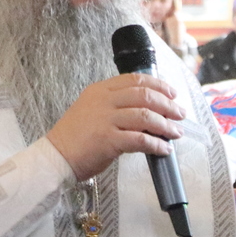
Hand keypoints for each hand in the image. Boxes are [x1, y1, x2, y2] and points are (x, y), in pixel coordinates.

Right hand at [45, 73, 185, 181]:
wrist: (55, 156)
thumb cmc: (75, 137)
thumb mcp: (92, 110)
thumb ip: (116, 106)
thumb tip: (147, 112)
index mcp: (100, 90)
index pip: (135, 80)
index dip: (158, 85)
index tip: (172, 93)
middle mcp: (104, 101)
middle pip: (145, 96)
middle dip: (168, 105)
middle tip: (180, 114)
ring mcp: (105, 119)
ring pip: (146, 116)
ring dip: (166, 125)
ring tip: (176, 132)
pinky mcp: (108, 140)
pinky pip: (140, 139)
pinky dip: (156, 144)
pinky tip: (164, 148)